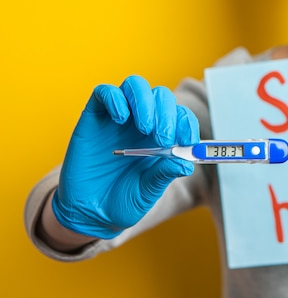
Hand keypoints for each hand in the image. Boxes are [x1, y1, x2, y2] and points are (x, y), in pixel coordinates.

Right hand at [52, 75, 199, 238]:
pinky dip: (116, 99)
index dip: (187, 123)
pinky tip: (120, 119)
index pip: (181, 116)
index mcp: (163, 138)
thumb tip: (186, 164)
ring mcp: (119, 117)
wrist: (89, 212)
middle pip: (161, 96)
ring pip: (136, 85)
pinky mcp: (94, 116)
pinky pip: (105, 92)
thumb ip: (164, 175)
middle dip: (167, 113)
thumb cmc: (123, 201)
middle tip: (164, 139)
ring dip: (146, 102)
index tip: (188, 141)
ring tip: (145, 129)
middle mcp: (143, 122)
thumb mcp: (148, 192)